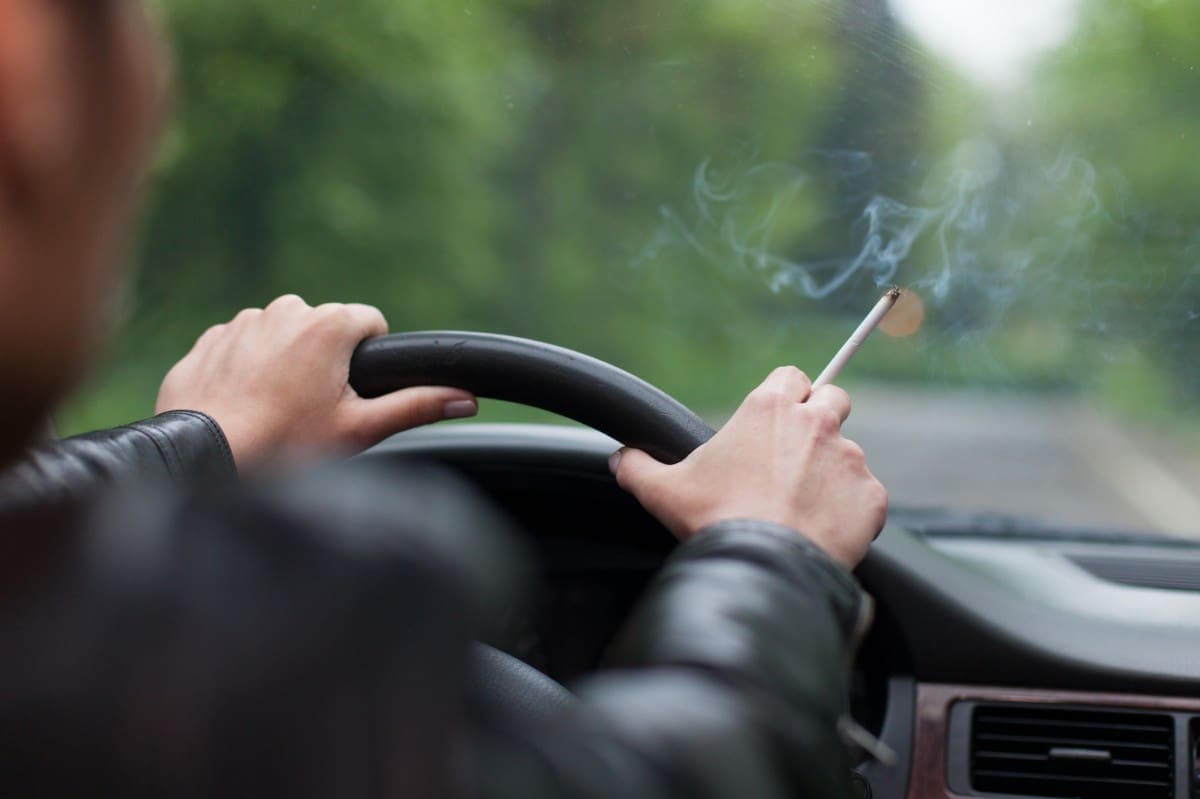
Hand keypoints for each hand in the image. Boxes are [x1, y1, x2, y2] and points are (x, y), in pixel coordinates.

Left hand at [155, 295, 476, 466]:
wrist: (205, 456)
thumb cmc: (286, 444)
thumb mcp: (361, 428)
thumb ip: (416, 405)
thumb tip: (465, 398)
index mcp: (327, 324)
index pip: (371, 322)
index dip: (370, 358)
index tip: (353, 392)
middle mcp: (284, 311)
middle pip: (326, 328)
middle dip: (326, 361)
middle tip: (314, 409)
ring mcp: (241, 324)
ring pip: (282, 336)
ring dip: (286, 362)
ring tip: (277, 410)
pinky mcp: (208, 342)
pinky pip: (241, 347)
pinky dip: (246, 370)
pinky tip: (245, 407)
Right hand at [610, 366, 886, 567]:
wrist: (766, 567)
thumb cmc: (716, 521)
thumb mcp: (663, 491)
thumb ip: (638, 467)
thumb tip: (621, 460)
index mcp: (769, 409)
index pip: (790, 377)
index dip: (784, 395)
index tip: (774, 419)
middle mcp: (816, 424)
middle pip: (833, 398)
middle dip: (821, 417)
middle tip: (797, 454)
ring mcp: (850, 459)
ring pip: (850, 451)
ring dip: (832, 470)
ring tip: (804, 506)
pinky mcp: (871, 496)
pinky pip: (866, 495)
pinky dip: (850, 509)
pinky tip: (823, 530)